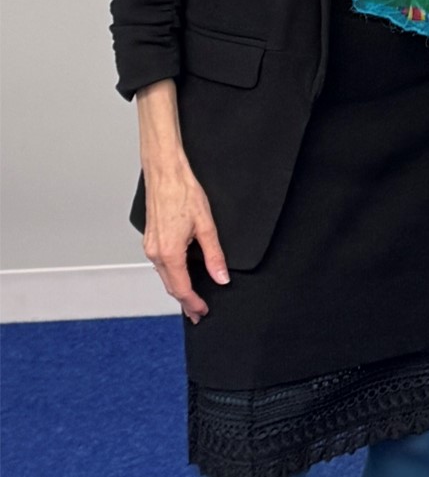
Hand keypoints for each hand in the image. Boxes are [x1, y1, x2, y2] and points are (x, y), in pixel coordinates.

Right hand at [135, 80, 227, 322]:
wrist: (165, 173)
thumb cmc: (184, 194)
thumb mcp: (206, 226)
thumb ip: (214, 255)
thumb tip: (221, 277)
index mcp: (169, 253)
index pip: (182, 288)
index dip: (194, 303)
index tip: (203, 312)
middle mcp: (155, 253)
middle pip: (171, 286)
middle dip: (185, 301)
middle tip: (199, 312)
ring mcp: (150, 246)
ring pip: (165, 276)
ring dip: (178, 288)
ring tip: (193, 297)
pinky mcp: (150, 239)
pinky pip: (161, 264)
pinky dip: (172, 274)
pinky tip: (182, 275)